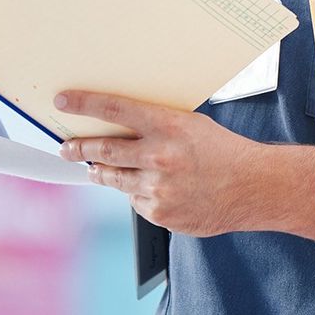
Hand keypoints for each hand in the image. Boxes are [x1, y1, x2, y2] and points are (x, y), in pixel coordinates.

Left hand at [54, 90, 314, 241]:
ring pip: (112, 178)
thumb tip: (119, 124)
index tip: (62, 101)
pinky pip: (133, 200)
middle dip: (78, 148)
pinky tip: (149, 187)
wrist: (251, 187)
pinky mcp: (158, 213)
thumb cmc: (222, 150)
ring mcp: (156, 188)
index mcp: (167, 125)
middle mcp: (158, 156)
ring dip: (100, 172)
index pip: (114, 108)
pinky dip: (134, 192)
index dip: (84, 103)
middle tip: (65, 147)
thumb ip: (155, 125)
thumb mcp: (189, 124)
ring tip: (93, 167)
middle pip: (102, 149)